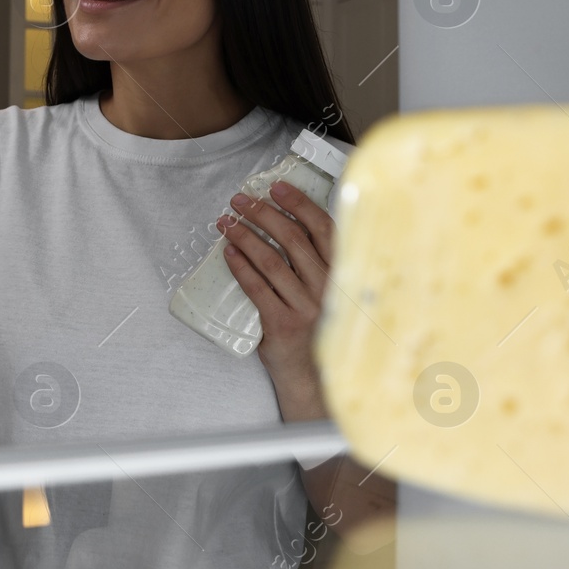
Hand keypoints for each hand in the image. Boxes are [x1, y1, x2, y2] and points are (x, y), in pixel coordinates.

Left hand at [218, 180, 335, 419]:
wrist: (315, 380)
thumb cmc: (320, 331)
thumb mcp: (330, 294)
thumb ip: (319, 265)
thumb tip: (288, 224)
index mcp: (342, 275)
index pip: (323, 229)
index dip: (299, 204)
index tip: (277, 188)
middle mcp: (328, 289)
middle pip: (293, 239)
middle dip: (263, 214)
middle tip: (240, 201)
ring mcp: (306, 307)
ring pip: (271, 260)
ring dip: (245, 236)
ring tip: (226, 223)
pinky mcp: (282, 325)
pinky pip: (257, 288)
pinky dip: (240, 266)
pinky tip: (228, 252)